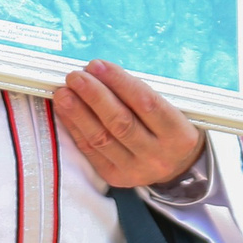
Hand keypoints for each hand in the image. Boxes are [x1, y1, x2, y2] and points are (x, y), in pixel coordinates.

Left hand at [52, 61, 204, 187]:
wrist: (177, 166)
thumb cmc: (169, 128)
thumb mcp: (171, 109)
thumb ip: (140, 93)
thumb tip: (100, 72)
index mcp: (178, 134)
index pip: (146, 103)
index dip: (119, 82)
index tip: (97, 65)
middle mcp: (158, 155)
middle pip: (120, 122)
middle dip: (94, 96)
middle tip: (76, 77)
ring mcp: (136, 170)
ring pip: (101, 138)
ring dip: (78, 112)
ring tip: (64, 92)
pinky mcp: (115, 177)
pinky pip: (90, 151)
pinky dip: (75, 128)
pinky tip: (65, 111)